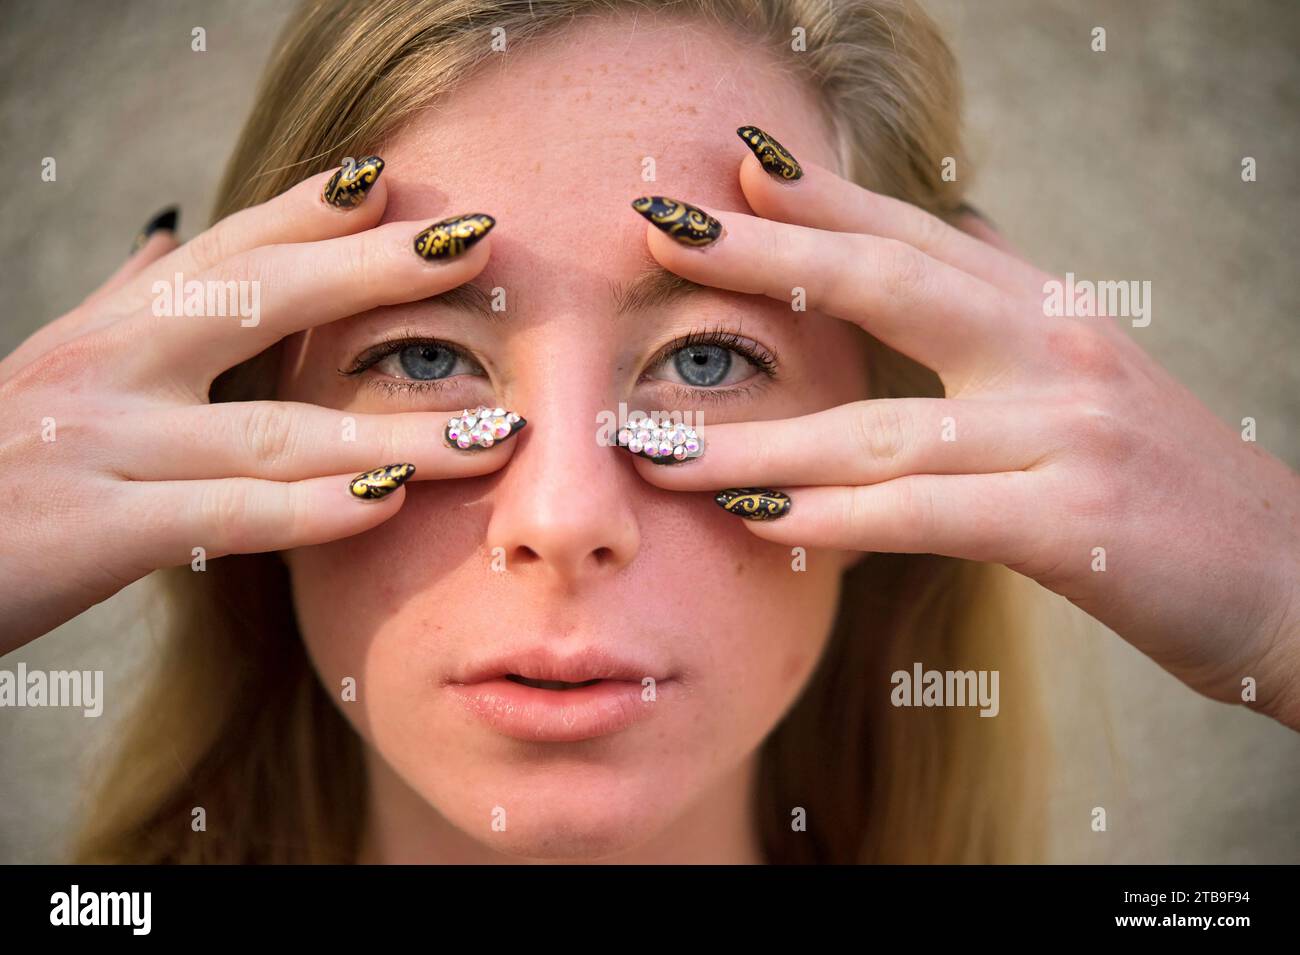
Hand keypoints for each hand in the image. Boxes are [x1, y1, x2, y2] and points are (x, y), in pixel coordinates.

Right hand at [0, 161, 512, 652]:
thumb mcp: (56, 369)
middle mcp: (108, 366)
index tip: (394, 181)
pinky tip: (389, 502)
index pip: (229, 249)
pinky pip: (229, 515)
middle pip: (262, 299)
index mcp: (111, 329)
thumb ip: (124, 304)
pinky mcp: (96, 529)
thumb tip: (172, 235)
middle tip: (477, 245)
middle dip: (375, 271)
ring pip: (275, 425)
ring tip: (490, 427)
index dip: (311, 210)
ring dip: (395, 426)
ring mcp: (104, 444)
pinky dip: (313, 508)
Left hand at [629, 146, 1299, 728]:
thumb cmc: (1165, 484)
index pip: (920, 237)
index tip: (735, 166)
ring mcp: (1069, 430)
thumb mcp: (1090, 374)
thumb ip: (1014, 306)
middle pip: (891, 285)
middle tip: (663, 229)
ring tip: (660, 448)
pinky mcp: (1076, 523)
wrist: (1290, 574)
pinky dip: (839, 518)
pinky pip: (930, 514)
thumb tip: (958, 225)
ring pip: (884, 425)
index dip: (826, 198)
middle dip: (769, 256)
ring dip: (762, 440)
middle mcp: (1057, 348)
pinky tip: (758, 523)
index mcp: (1050, 312)